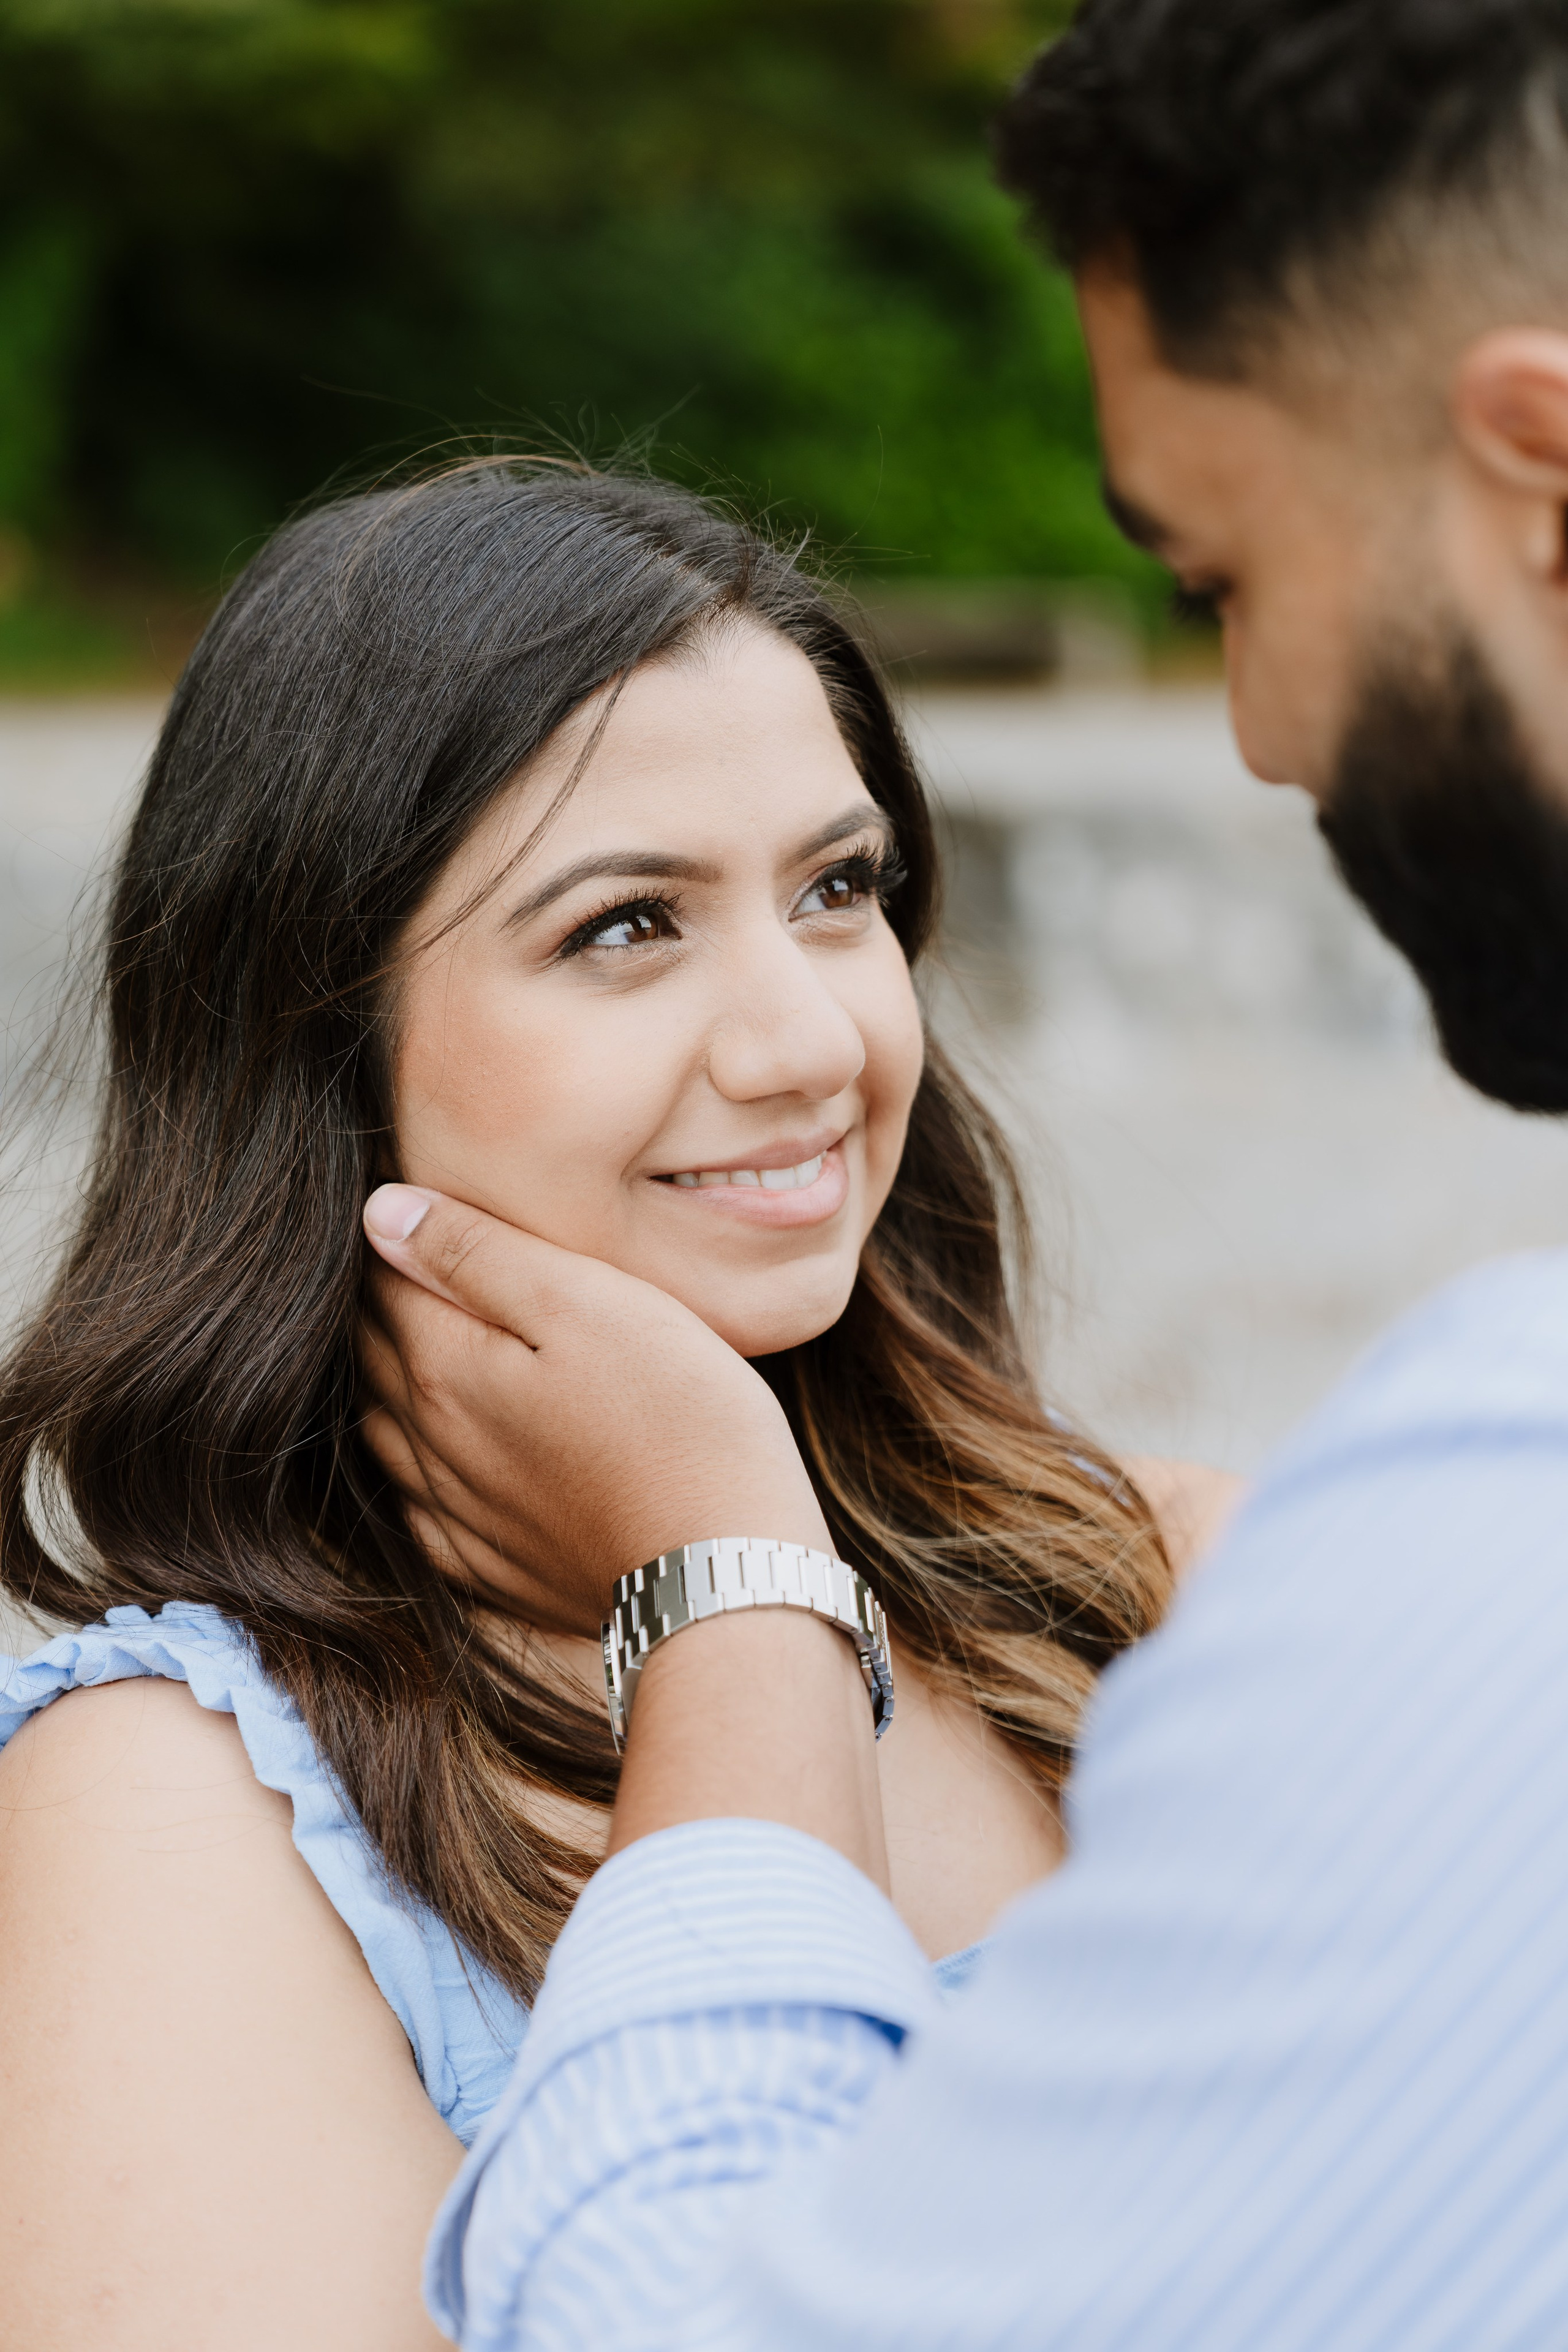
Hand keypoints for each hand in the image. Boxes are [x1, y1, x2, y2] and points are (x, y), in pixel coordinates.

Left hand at [358, 1185, 830, 1637]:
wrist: (726, 1572)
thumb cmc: (679, 1418)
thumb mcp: (587, 1302)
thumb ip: (479, 1254)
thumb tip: (380, 1213)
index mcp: (446, 1367)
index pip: (387, 1282)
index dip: (401, 1237)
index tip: (422, 1210)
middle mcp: (433, 1444)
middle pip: (378, 1356)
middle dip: (389, 1304)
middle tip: (420, 1261)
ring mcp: (459, 1516)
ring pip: (390, 1433)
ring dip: (396, 1384)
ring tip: (428, 1344)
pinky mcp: (495, 1569)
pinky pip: (423, 1509)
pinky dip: (420, 1468)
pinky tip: (449, 1455)